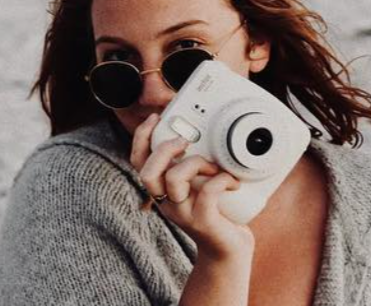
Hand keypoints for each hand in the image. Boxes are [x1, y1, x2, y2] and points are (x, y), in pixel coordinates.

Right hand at [130, 114, 253, 259]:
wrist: (228, 253)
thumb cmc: (217, 214)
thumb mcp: (199, 187)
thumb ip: (194, 166)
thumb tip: (204, 132)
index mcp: (162, 191)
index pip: (138, 163)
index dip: (141, 138)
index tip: (156, 118)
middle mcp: (167, 203)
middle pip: (147, 172)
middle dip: (165, 148)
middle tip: (186, 142)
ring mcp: (183, 214)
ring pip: (174, 179)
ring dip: (196, 163)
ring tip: (214, 166)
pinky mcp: (203, 222)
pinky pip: (207, 192)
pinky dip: (222, 179)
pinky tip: (233, 181)